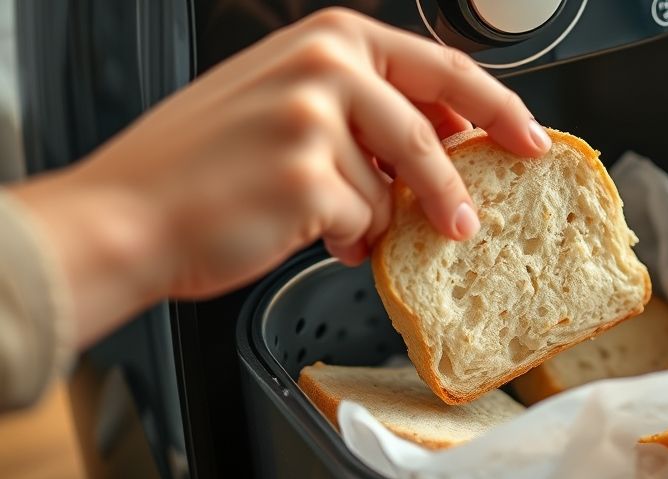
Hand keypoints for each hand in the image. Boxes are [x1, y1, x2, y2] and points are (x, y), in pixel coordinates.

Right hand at [12, 8, 549, 346]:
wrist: (127, 215)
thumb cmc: (200, 167)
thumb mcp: (283, 107)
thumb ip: (361, 116)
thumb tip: (435, 153)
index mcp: (327, 39)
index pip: (440, 68)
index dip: (496, 107)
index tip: (527, 138)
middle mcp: (325, 65)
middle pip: (431, 129)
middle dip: (459, 182)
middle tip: (469, 220)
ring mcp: (316, 117)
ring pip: (394, 186)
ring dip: (380, 219)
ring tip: (349, 231)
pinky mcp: (309, 175)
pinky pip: (364, 221)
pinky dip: (348, 239)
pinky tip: (314, 235)